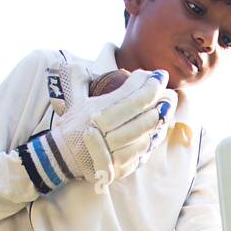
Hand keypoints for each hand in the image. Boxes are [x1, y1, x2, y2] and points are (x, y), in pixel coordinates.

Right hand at [27, 62, 176, 193]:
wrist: (61, 158)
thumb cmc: (71, 126)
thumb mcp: (72, 100)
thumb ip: (77, 79)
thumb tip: (78, 63)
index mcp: (95, 112)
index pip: (132, 97)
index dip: (150, 85)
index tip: (159, 76)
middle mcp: (104, 132)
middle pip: (144, 116)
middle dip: (161, 103)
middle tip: (170, 94)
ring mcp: (112, 152)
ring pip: (145, 135)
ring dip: (159, 122)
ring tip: (166, 110)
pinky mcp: (118, 168)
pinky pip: (141, 153)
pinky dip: (152, 141)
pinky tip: (157, 131)